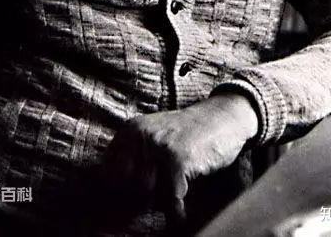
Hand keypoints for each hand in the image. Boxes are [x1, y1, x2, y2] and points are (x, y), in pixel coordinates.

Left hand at [102, 93, 257, 220]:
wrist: (223, 116)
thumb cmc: (188, 133)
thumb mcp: (154, 134)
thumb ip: (134, 155)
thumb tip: (115, 194)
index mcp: (130, 130)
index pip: (108, 172)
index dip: (119, 190)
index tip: (131, 196)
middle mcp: (140, 135)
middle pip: (126, 186)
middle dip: (141, 195)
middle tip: (159, 194)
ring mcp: (158, 147)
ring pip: (146, 194)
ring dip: (161, 200)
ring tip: (174, 193)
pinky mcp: (178, 160)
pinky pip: (170, 201)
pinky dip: (177, 214)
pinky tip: (182, 215)